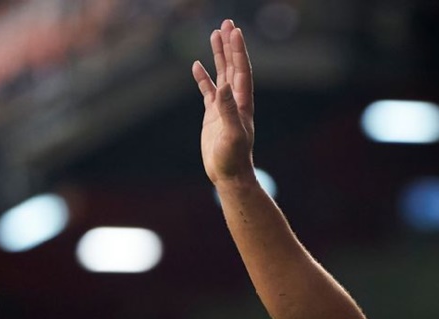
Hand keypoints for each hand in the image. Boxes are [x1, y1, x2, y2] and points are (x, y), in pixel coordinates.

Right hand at [192, 19, 255, 186]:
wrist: (229, 175)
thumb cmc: (233, 159)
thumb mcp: (232, 134)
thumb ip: (228, 110)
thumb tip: (224, 86)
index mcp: (242, 103)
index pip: (241, 71)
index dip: (238, 51)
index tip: (234, 31)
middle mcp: (235, 101)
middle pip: (233, 66)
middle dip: (230, 45)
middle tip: (226, 22)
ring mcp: (223, 107)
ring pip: (221, 74)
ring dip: (218, 55)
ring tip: (214, 34)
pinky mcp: (212, 115)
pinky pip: (208, 91)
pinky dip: (203, 78)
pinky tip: (197, 66)